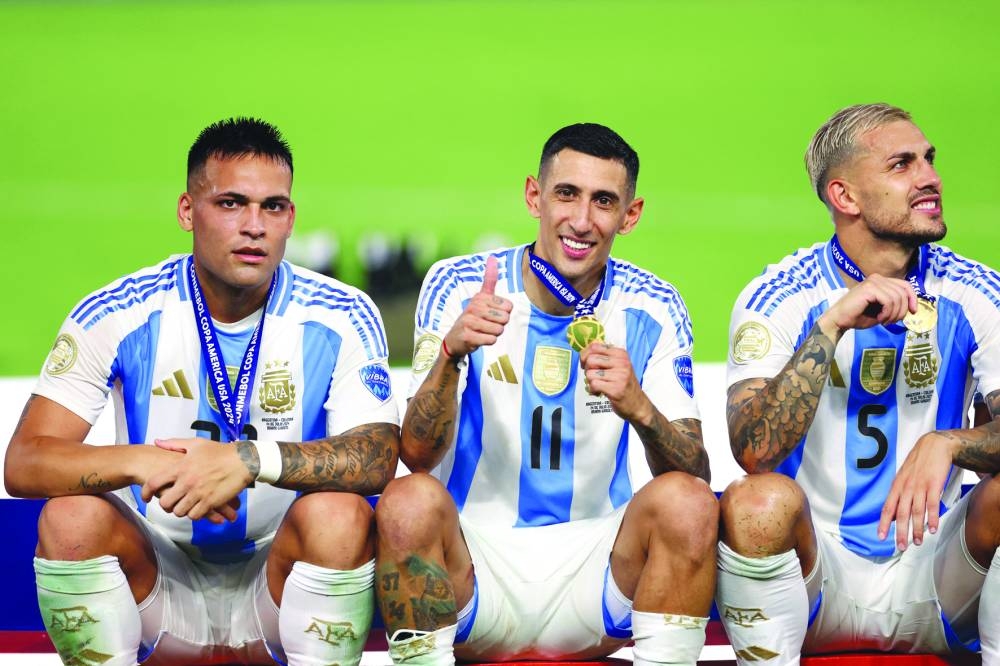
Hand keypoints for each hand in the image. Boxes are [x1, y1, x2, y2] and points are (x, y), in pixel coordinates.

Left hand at [141, 437, 252, 521]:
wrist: (243, 460)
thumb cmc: (220, 451)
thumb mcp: (196, 443)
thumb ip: (174, 444)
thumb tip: (157, 442)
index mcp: (181, 467)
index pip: (154, 483)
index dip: (145, 492)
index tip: (146, 497)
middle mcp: (187, 481)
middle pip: (165, 503)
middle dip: (166, 504)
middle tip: (171, 502)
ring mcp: (199, 493)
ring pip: (179, 511)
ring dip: (181, 510)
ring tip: (185, 504)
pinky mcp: (211, 502)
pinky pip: (195, 515)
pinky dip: (194, 513)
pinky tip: (198, 507)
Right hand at [442, 255, 512, 357]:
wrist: (454, 339)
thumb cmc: (473, 318)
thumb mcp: (480, 298)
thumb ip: (489, 279)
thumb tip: (493, 257)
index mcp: (480, 297)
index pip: (509, 306)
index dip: (504, 313)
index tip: (491, 314)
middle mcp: (473, 307)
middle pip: (505, 319)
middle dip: (499, 325)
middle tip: (486, 324)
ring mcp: (469, 321)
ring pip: (499, 330)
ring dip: (493, 334)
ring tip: (482, 331)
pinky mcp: (467, 336)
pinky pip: (491, 340)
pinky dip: (488, 341)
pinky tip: (478, 338)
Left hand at [580, 343, 648, 421]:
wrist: (637, 404)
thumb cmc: (624, 385)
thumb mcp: (618, 366)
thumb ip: (603, 358)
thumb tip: (583, 353)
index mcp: (621, 354)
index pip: (594, 347)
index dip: (585, 355)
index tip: (586, 364)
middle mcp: (622, 363)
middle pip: (590, 360)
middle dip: (587, 370)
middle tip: (594, 377)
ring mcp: (620, 376)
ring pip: (590, 374)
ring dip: (591, 382)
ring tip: (599, 386)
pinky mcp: (615, 389)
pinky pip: (593, 385)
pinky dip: (592, 390)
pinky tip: (599, 392)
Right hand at [819, 274, 916, 335]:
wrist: (839, 320)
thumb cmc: (858, 316)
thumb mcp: (882, 309)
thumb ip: (894, 304)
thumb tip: (911, 307)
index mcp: (881, 281)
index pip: (905, 285)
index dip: (913, 298)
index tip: (914, 312)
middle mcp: (877, 278)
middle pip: (903, 292)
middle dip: (901, 311)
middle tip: (891, 322)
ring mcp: (873, 282)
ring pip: (897, 298)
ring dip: (894, 314)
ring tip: (884, 321)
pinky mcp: (869, 288)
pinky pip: (889, 301)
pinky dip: (887, 313)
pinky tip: (879, 318)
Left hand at [878, 432, 954, 549]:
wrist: (934, 445)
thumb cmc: (918, 463)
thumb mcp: (903, 477)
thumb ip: (899, 495)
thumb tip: (892, 514)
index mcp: (897, 486)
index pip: (887, 507)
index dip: (883, 523)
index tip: (880, 537)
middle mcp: (906, 487)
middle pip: (901, 513)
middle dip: (900, 532)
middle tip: (900, 546)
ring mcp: (920, 486)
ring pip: (916, 511)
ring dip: (917, 529)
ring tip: (918, 542)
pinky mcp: (934, 484)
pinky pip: (932, 504)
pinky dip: (932, 517)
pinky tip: (933, 528)